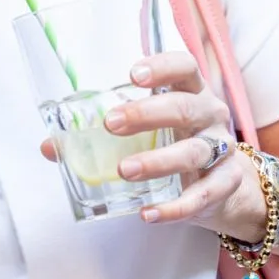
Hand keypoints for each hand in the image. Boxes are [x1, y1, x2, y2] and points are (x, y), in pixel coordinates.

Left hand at [40, 51, 264, 237]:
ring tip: (124, 170)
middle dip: (146, 113)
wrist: (229, 182)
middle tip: (112, 123)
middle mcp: (211, 113)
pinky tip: (149, 213)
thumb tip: (49, 146)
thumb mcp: (148, 127)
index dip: (161, 66)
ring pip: (194, 151)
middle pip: (184, 107)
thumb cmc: (177, 139)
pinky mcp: (227, 183)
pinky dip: (175, 207)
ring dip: (157, 160)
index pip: (184, 65)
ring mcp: (223, 148)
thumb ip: (102, 132)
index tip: (132, 75)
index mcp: (191, 89)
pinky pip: (204, 196)